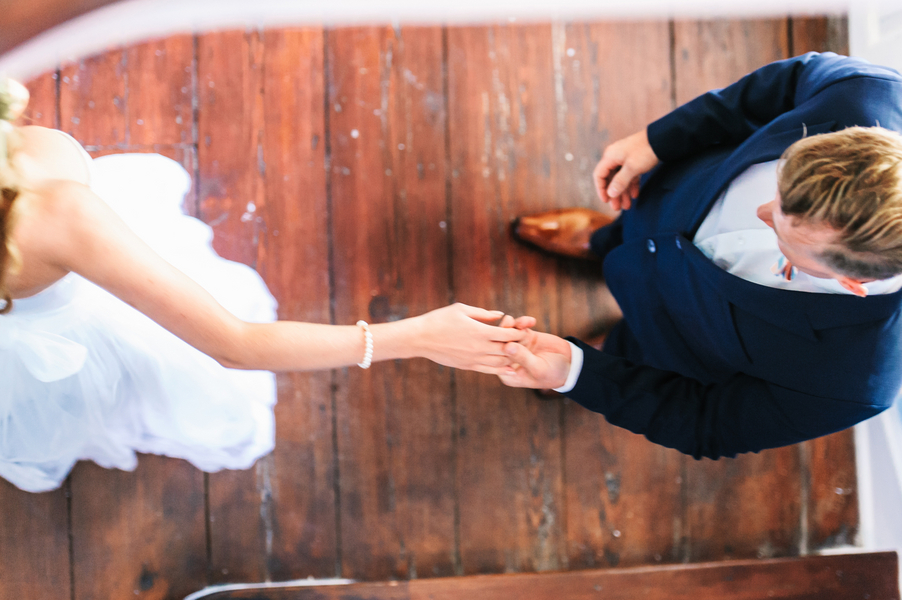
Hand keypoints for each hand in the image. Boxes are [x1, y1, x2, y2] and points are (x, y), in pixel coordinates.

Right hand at [413, 303, 534, 374]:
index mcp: (480, 331)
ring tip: (517, 353)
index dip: (518, 332)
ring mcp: (474, 359)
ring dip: (512, 358)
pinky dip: (502, 370)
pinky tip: (509, 368)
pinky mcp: (468, 366)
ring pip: (501, 363)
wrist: (420, 338)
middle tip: (523, 342)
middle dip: (518, 346)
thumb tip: (500, 315)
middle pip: (508, 350)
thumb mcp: (461, 310)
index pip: (508, 334)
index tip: (521, 328)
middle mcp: (479, 347)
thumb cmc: (440, 319)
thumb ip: (483, 314)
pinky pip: (490, 371)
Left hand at [495, 324, 572, 389]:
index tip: (499, 339)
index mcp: (508, 373)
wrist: (571, 366)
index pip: (495, 360)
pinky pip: (520, 327)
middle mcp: (510, 360)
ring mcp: (518, 347)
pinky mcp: (526, 337)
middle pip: (499, 344)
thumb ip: (523, 358)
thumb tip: (507, 347)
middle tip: (508, 322)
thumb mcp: (538, 369)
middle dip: (502, 332)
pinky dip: (523, 322)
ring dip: (511, 325)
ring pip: (508, 333)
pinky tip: (531, 321)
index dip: (494, 348)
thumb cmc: (553, 374)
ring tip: (517, 321)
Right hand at [593, 129, 658, 210]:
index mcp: (610, 157)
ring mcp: (625, 159)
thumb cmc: (646, 151)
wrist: (663, 138)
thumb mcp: (632, 168)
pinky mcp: (634, 160)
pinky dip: (631, 185)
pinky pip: (629, 175)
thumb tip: (610, 194)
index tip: (606, 201)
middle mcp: (615, 157)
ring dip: (623, 192)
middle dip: (614, 194)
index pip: (599, 175)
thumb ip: (620, 182)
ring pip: (620, 179)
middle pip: (610, 179)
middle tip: (617, 208)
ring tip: (627, 206)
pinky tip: (635, 195)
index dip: (601, 189)